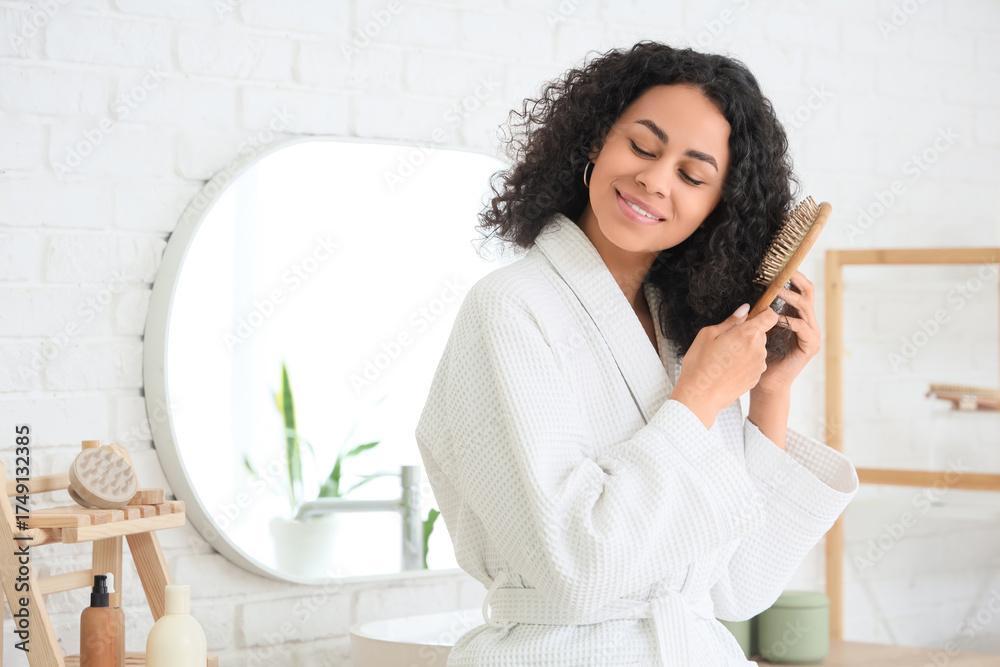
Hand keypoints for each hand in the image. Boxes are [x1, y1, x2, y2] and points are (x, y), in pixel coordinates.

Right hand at [672, 302, 778, 426]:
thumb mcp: (708, 334)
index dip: (764, 313)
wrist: (701, 395)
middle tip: (728, 341)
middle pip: (762, 333)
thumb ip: (731, 321)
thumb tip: (745, 310)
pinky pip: (754, 363)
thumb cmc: (700, 364)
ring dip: (747, 349)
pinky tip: (729, 369)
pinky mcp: (756, 378)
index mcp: (748, 334)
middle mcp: (759, 349)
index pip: (771, 316)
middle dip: (749, 333)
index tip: (752, 316)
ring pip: (758, 349)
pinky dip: (745, 363)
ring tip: (726, 357)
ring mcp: (759, 365)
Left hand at [755, 270, 821, 393]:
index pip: (800, 288)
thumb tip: (751, 294)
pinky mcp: (811, 345)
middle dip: (796, 280)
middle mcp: (807, 321)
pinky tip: (778, 318)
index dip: (791, 276)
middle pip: (808, 292)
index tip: (778, 265)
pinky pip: (803, 328)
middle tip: (783, 272)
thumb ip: (760, 312)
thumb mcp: (759, 327)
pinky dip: (790, 321)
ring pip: (806, 307)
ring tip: (777, 292)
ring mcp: (812, 333)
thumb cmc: (759, 354)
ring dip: (791, 298)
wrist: (765, 381)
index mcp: (796, 314)